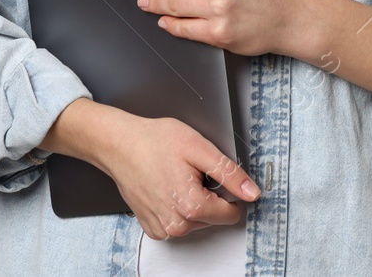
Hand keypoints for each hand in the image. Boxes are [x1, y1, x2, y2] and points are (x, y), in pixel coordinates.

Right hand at [97, 111, 260, 239]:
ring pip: (196, 222)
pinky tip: (165, 188)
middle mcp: (176, 224)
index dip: (228, 192)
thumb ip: (229, 173)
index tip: (212, 176)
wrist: (119, 145)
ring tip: (175, 178)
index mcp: (192, 207)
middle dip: (207, 195)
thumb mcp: (199, 148)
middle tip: (189, 172)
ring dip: (192, 202)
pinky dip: (177, 208)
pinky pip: (178, 223)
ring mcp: (163, 229)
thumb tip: (252, 192)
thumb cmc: (154, 142)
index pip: (232, 214)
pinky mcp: (152, 228)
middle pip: (213, 217)